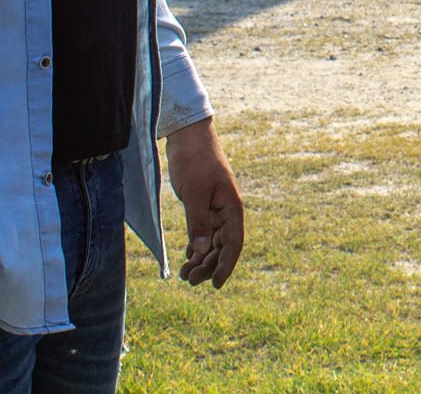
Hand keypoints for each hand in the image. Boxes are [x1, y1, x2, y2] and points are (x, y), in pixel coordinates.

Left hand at [166, 118, 243, 288]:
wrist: (188, 135)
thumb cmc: (194, 161)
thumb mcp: (195, 194)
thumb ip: (199, 224)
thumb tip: (203, 252)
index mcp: (231, 207)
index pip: (233, 243)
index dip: (226, 266)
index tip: (214, 284)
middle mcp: (226, 210)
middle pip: (222, 246)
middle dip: (209, 266)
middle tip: (190, 281)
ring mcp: (215, 207)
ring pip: (212, 241)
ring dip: (202, 258)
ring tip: (186, 274)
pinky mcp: (204, 203)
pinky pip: (204, 231)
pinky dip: (197, 245)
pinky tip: (188, 256)